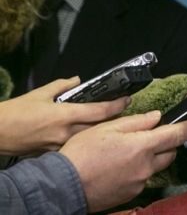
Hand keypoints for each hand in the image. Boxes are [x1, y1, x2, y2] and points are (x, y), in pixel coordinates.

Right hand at [0, 77, 128, 154]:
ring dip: (97, 131)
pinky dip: (81, 140)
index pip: (99, 111)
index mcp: (64, 115)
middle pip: (98, 127)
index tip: (127, 100)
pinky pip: (73, 146)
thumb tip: (77, 80)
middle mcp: (65, 132)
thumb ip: (61, 85)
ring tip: (105, 123)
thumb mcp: (39, 93)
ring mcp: (59, 145)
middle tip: (120, 112)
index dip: (116, 105)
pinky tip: (83, 134)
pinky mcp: (52, 153)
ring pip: (87, 138)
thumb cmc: (14, 113)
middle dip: (111, 121)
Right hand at [60, 111, 186, 211]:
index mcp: (142, 146)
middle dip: (167, 143)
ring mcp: (140, 183)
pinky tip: (120, 167)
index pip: (176, 135)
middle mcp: (146, 167)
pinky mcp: (131, 194)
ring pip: (156, 167)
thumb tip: (157, 117)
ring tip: (130, 152)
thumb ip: (136, 122)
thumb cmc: (82, 153)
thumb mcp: (106, 128)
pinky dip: (139, 170)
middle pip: (170, 152)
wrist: (62, 187)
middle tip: (150, 136)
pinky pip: (143, 179)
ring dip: (152, 157)